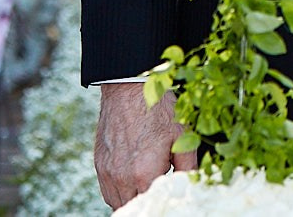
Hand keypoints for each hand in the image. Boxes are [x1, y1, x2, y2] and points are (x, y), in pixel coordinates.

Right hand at [96, 81, 194, 207]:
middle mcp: (121, 178)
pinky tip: (133, 179)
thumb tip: (193, 184)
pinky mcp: (99, 165)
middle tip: (159, 188)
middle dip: (147, 200)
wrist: (129, 88)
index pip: (152, 205)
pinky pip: (107, 191)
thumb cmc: (158, 109)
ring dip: (132, 199)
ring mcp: (107, 172)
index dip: (163, 200)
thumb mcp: (182, 135)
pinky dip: (119, 191)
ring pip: (117, 202)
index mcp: (144, 174)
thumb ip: (188, 167)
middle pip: (134, 207)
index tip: (169, 193)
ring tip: (147, 185)